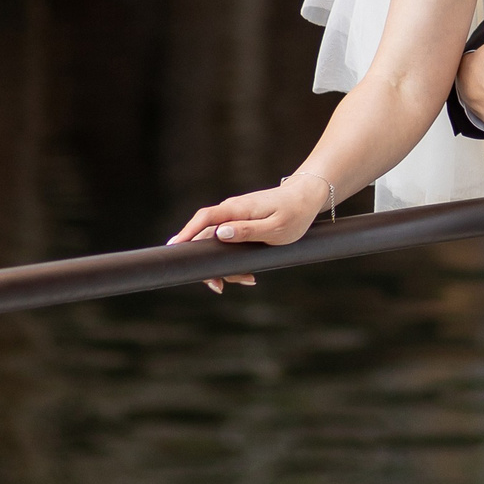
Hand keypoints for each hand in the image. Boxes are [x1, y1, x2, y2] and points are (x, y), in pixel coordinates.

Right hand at [167, 177, 325, 292]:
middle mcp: (232, 211)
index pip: (205, 218)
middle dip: (208, 263)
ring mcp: (235, 217)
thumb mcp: (275, 228)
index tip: (174, 250)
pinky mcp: (241, 223)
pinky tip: (246, 274)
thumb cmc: (295, 212)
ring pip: (217, 244)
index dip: (187, 233)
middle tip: (219, 286)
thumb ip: (247, 231)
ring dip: (225, 266)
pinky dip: (233, 260)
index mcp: (237, 208)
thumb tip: (220, 234)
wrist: (308, 197)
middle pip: (206, 236)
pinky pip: (228, 243)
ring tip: (246, 280)